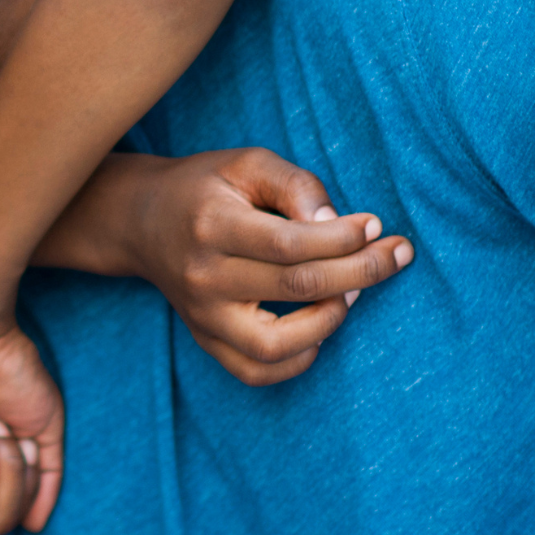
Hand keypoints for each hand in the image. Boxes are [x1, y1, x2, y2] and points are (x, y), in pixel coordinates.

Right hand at [112, 147, 412, 384]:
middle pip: (297, 288)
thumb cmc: (205, 187)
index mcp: (212, 224)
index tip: (374, 226)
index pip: (291, 244)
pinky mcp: (204, 337)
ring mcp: (201, 314)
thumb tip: (342, 226)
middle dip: (361, 272)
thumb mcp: (247, 164)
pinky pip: (255, 371)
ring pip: (275, 344)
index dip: (344, 239)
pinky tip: (319, 331)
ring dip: (329, 321)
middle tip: (395, 254)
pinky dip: (297, 361)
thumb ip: (296, 185)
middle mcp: (203, 276)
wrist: (139, 220)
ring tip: (350, 294)